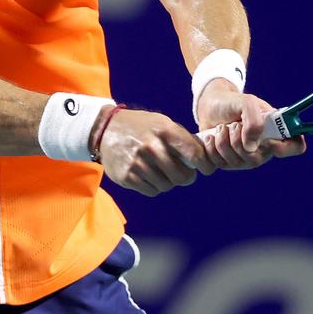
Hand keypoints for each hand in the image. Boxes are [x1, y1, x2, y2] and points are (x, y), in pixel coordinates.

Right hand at [96, 107, 214, 195]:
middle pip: (182, 176)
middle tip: (183, 173)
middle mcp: (151, 147)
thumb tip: (206, 156)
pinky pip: (152, 191)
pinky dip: (154, 186)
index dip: (205, 165)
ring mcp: (138, 163)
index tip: (206, 169)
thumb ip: (182, 138)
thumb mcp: (162, 122)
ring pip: (167, 186)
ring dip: (168, 181)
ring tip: (162, 171)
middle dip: (186, 177)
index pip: (194, 154)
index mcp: (164, 131)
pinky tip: (149, 175)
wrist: (106, 129)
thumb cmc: (141, 126)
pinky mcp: (127, 176)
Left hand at [197, 81, 306, 169]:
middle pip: (257, 160)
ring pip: (237, 163)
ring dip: (223, 142)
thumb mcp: (245, 102)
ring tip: (222, 128)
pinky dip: (212, 148)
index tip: (268, 140)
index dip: (285, 148)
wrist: (210, 106)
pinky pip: (220, 164)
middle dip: (239, 142)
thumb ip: (254, 120)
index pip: (295, 146)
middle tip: (234, 125)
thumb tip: (251, 147)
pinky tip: (212, 137)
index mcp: (275, 132)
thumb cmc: (232, 102)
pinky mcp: (228, 162)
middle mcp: (263, 148)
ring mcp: (246, 158)